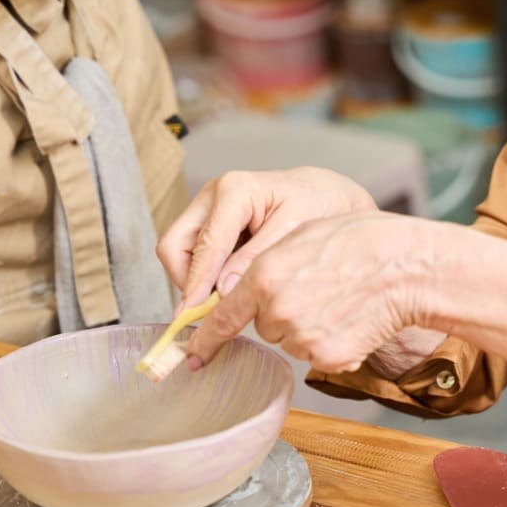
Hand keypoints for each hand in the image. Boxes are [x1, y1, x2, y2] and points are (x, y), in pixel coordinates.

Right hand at [157, 167, 376, 311]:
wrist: (332, 193)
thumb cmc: (320, 205)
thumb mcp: (295, 232)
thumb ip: (256, 259)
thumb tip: (222, 289)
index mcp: (234, 191)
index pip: (203, 247)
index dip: (196, 284)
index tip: (191, 316)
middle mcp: (213, 194)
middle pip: (174, 246)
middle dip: (188, 280)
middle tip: (210, 309)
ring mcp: (209, 206)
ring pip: (179, 251)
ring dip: (196, 279)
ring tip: (227, 298)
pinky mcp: (212, 221)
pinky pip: (194, 253)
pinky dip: (206, 273)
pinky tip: (232, 285)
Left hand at [184, 212, 436, 373]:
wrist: (406, 266)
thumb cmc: (358, 242)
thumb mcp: (300, 236)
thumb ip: (263, 265)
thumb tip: (240, 291)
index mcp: (265, 274)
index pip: (224, 315)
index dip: (205, 338)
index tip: (192, 357)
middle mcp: (278, 309)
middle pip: (264, 326)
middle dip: (281, 312)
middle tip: (317, 288)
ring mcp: (304, 337)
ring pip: (291, 341)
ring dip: (306, 327)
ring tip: (338, 299)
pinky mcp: (329, 358)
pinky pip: (316, 356)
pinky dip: (330, 343)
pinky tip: (350, 319)